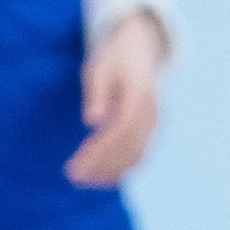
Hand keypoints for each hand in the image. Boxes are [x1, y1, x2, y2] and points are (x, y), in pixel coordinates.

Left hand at [66, 8, 165, 185]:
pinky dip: (122, 169)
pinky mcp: (152, 130)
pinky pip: (140, 155)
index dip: (100, 151)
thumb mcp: (98, 66)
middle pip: (128, 147)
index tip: (77, 164)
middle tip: (74, 177)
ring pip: (136, 155)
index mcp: (138, 94)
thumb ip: (96, 92)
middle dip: (101, 166)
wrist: (140, 48)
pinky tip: (102, 177)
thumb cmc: (113, 57)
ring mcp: (156, 122)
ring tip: (84, 181)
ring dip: (111, 172)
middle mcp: (151, 111)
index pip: (120, 130)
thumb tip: (91, 122)